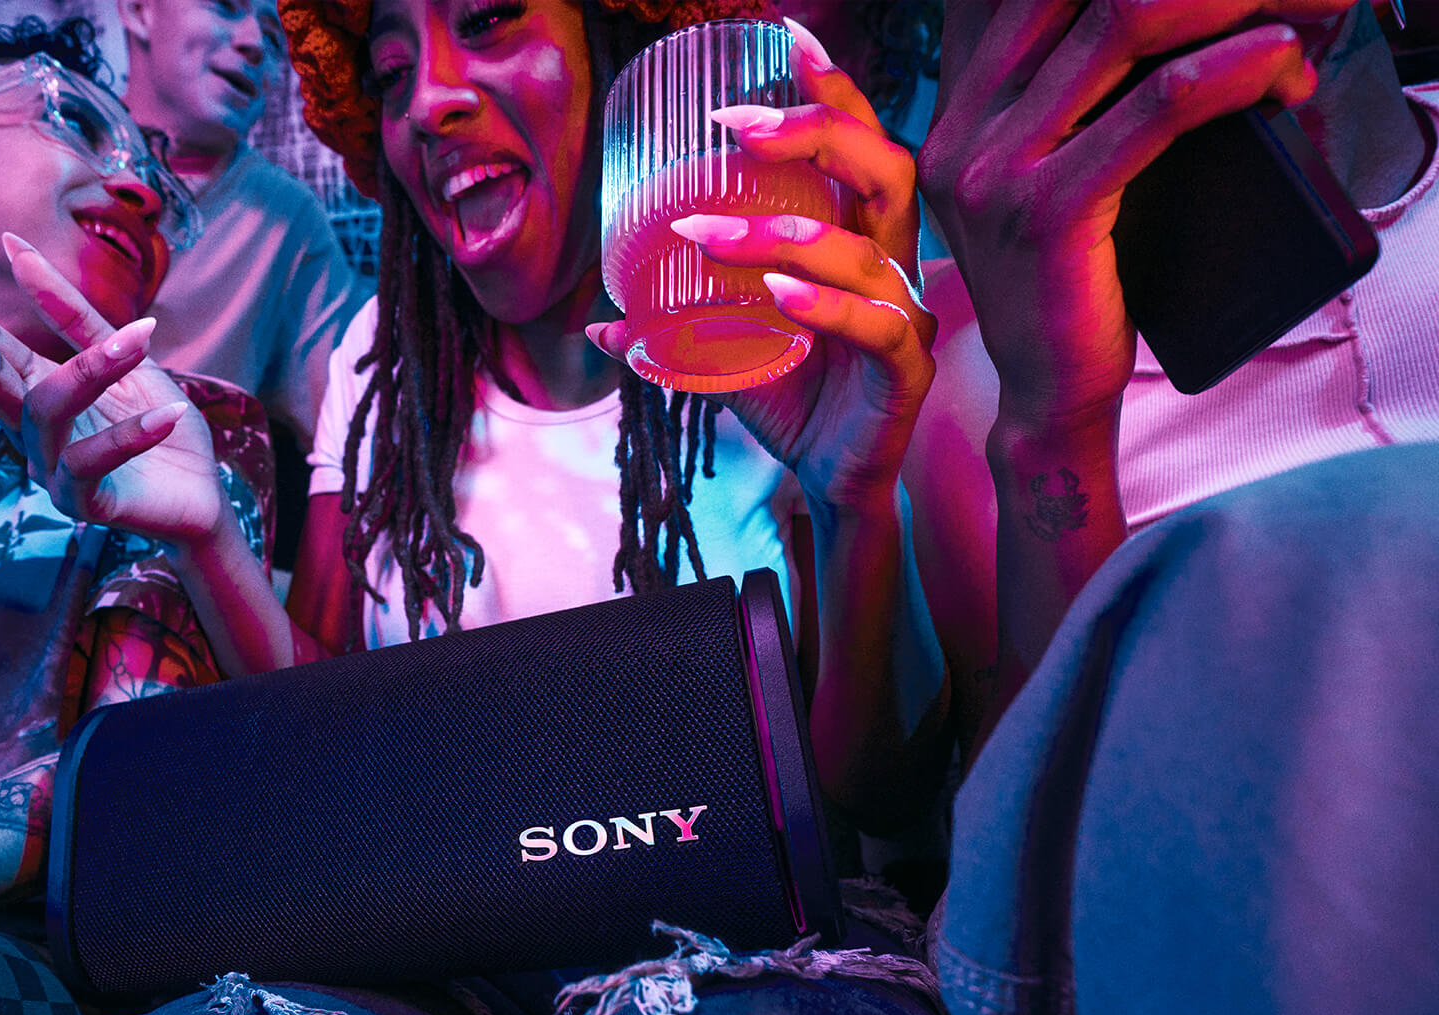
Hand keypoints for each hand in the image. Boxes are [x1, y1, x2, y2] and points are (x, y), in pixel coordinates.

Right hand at [0, 232, 230, 547]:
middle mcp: (28, 429)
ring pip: (45, 410)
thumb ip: (70, 311)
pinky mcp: (85, 506)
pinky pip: (92, 465)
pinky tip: (170, 413)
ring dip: (90, 368)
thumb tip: (14, 245)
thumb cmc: (159, 426)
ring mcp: (51, 469)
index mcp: (29, 388)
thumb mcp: (121, 356)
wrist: (203, 499)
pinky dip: (131, 436)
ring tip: (142, 337)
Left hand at [589, 18, 935, 508]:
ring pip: (859, 249)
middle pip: (884, 167)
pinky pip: (876, 324)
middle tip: (735, 125)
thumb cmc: (792, 400)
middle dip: (815, 131)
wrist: (830, 482)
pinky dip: (824, 305)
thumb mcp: (723, 353)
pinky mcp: (905, 370)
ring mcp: (905, 314)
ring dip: (778, 232)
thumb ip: (670, 327)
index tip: (778, 34)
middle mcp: (891, 262)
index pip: (858, 144)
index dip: (828, 87)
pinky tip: (777, 293)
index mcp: (858, 238)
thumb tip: (595, 317)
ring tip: (704, 235)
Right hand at [916, 0, 1347, 432]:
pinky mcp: (1046, 216)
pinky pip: (1155, 107)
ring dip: (1232, 1)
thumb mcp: (1065, 176)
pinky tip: (1279, 64)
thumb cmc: (1078, 287)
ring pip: (1122, 23)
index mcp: (963, 112)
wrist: (1049, 399)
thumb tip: (1197, 22)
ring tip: (1302, 14)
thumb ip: (1088, 102)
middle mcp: (963, 131)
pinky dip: (1232, 70)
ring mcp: (995, 173)